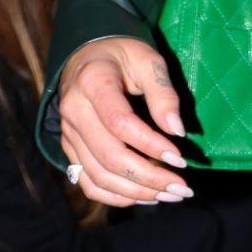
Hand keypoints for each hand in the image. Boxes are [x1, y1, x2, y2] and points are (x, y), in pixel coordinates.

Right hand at [59, 36, 193, 206]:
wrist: (88, 56)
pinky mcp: (70, 149)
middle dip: (149, 178)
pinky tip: (143, 196)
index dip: (151, 145)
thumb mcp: (148, 60)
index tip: (180, 158)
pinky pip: (87, 182)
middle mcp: (73, 111)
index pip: (120, 123)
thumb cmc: (123, 56)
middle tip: (182, 188)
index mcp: (93, 83)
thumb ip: (163, 93)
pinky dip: (115, 196)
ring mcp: (68, 134)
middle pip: (109, 156)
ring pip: (98, 176)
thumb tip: (177, 130)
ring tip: (169, 195)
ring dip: (136, 192)